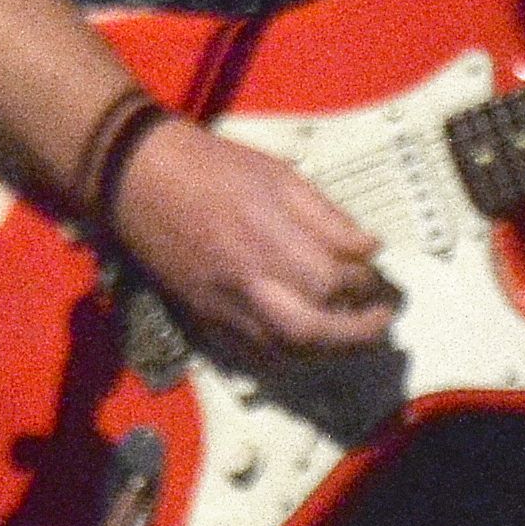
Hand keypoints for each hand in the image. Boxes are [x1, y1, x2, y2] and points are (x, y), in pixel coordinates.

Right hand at [109, 119, 393, 370]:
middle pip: (311, 330)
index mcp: (269, 239)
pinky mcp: (202, 319)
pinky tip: (310, 342)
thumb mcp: (283, 176)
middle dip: (356, 333)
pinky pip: (251, 354)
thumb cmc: (216, 169)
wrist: (140, 180)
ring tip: (355, 333)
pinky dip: (289, 356)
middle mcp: (246, 281)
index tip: (379, 275)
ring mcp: (221, 306)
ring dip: (328, 349)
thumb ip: (329, 219)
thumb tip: (370, 250)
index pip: (332, 280)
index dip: (366, 283)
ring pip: (283, 351)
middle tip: (384, 319)